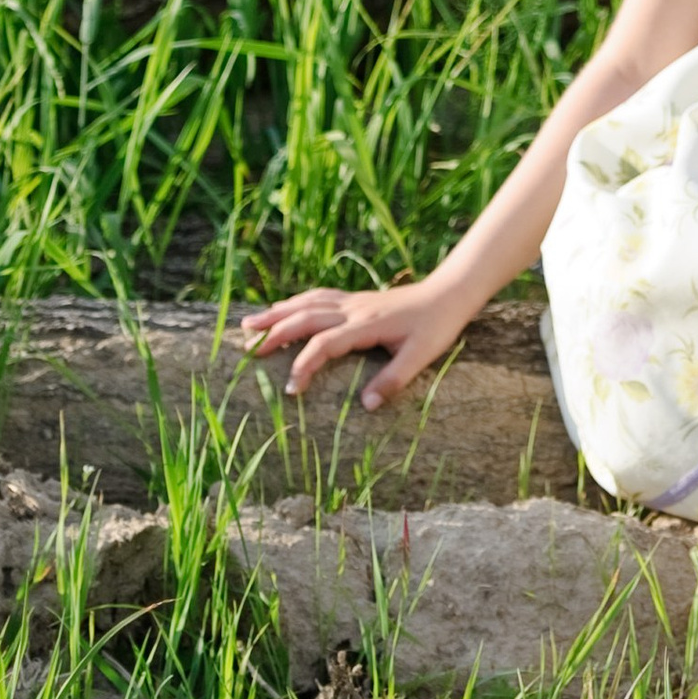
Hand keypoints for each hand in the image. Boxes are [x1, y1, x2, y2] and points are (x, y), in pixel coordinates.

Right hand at [241, 275, 483, 409]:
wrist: (450, 292)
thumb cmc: (438, 325)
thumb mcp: (422, 355)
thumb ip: (394, 379)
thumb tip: (366, 406)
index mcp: (367, 325)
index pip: (324, 345)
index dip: (304, 366)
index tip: (290, 391)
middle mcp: (354, 310)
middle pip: (306, 318)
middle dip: (275, 334)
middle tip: (246, 353)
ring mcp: (354, 301)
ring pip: (307, 303)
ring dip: (277, 313)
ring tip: (248, 325)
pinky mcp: (357, 299)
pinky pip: (319, 297)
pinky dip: (296, 302)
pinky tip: (284, 309)